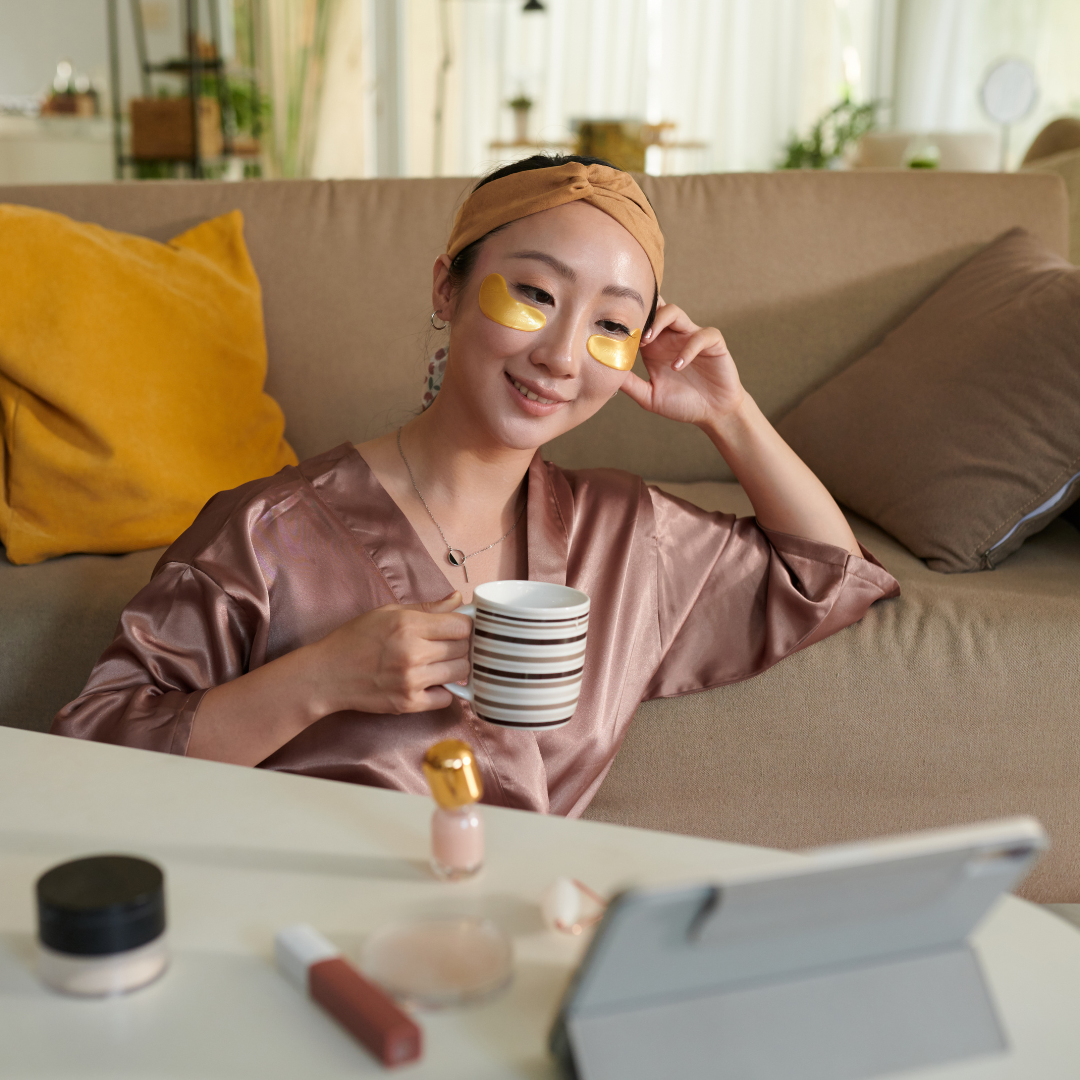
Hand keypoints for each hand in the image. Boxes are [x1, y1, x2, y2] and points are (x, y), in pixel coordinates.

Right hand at [301, 592, 471, 715]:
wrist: (327, 675)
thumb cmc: (355, 639)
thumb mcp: (388, 612)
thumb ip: (427, 608)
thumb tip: (459, 599)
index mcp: (408, 625)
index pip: (462, 625)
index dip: (465, 625)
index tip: (458, 627)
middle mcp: (412, 653)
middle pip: (464, 649)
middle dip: (461, 645)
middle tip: (447, 645)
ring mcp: (411, 681)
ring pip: (460, 673)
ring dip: (455, 667)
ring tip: (438, 662)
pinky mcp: (408, 703)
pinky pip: (446, 699)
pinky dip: (443, 691)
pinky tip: (429, 681)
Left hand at [618, 298, 745, 427]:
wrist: (713, 414)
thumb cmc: (682, 404)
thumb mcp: (649, 396)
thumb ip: (630, 384)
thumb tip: (605, 372)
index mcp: (654, 347)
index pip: (639, 323)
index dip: (626, 323)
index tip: (612, 334)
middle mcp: (671, 337)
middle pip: (654, 308)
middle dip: (640, 315)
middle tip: (629, 333)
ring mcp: (691, 338)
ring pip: (675, 312)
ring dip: (659, 322)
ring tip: (647, 342)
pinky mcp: (713, 344)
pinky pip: (701, 335)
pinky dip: (688, 348)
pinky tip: (677, 366)